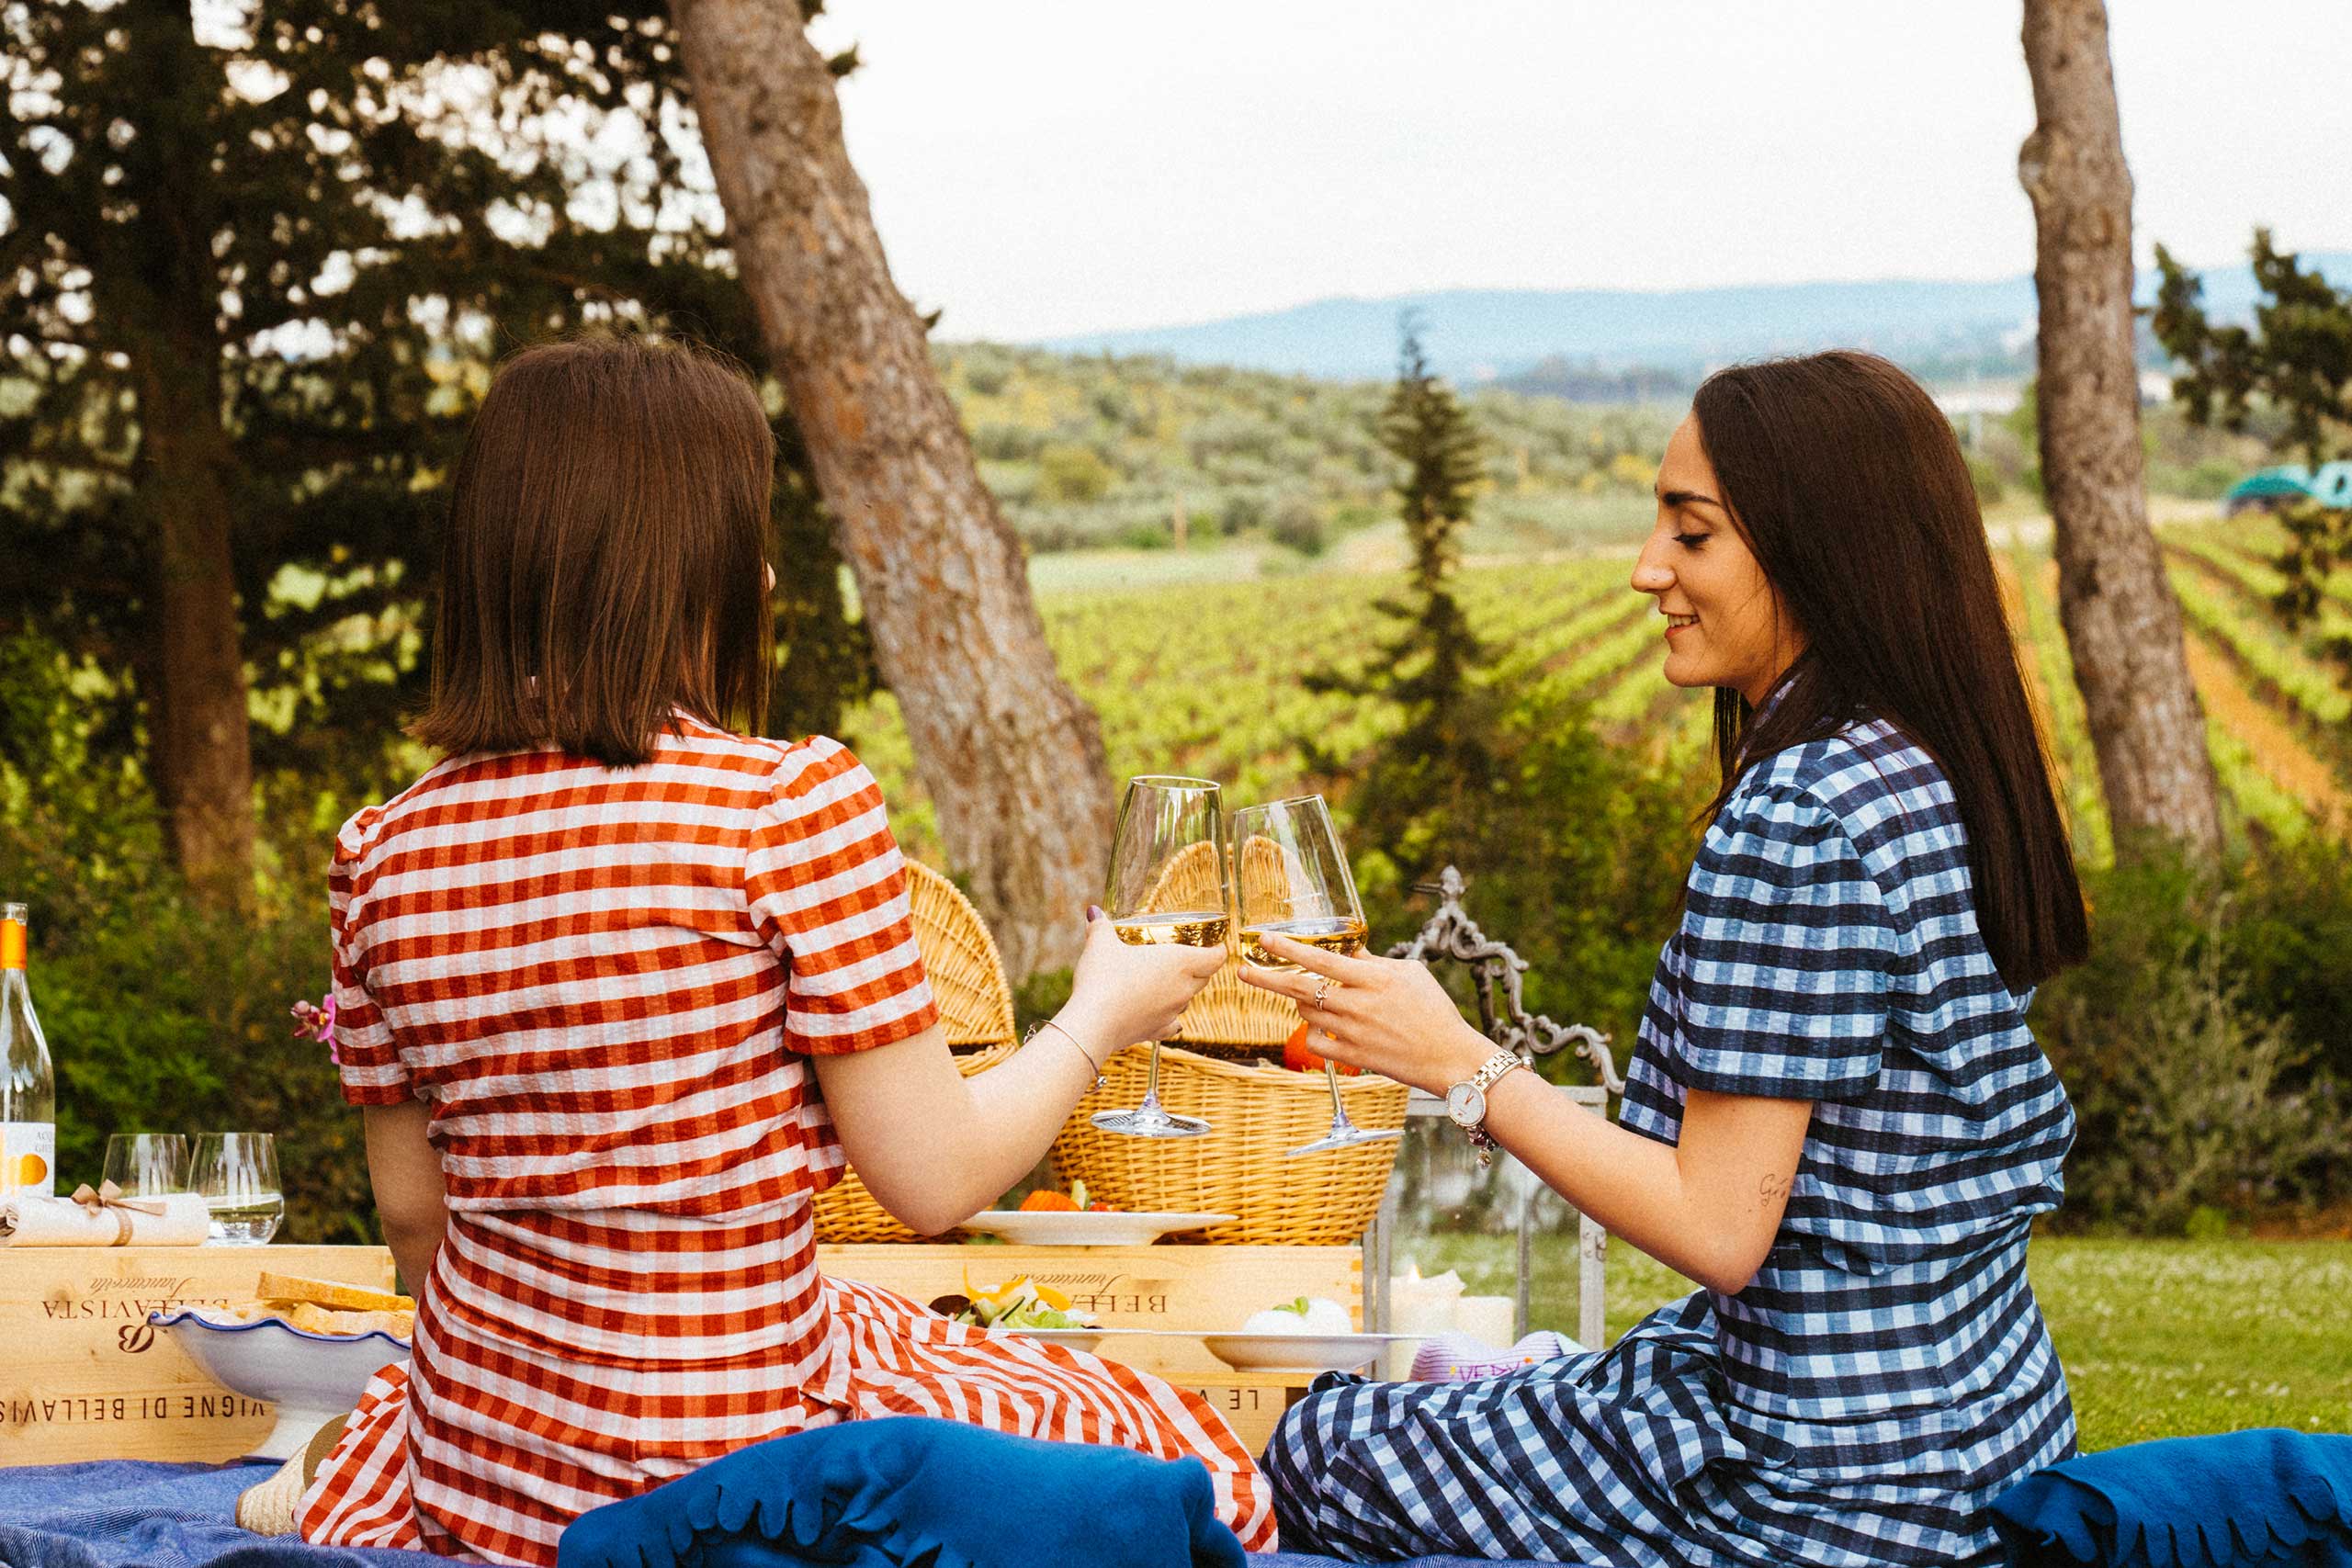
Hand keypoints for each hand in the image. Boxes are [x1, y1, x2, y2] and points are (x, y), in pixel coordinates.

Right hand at [1058, 908, 1224, 1056]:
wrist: (1093, 1022)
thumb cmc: (1103, 978)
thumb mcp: (1101, 944)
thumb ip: (1101, 927)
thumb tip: (1094, 912)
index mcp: (1179, 963)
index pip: (1215, 958)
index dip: (1219, 950)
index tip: (1217, 945)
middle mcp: (1182, 988)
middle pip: (1204, 978)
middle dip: (1201, 968)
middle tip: (1190, 958)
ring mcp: (1172, 1012)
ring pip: (1188, 1000)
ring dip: (1183, 990)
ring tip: (1168, 982)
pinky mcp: (1158, 1031)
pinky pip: (1173, 1023)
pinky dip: (1170, 1017)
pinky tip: (1162, 1015)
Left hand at [1236, 932, 1493, 1095]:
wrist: (1450, 1057)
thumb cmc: (1434, 1011)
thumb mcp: (1410, 974)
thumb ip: (1374, 964)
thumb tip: (1347, 954)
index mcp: (1374, 979)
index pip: (1322, 960)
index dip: (1289, 948)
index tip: (1265, 939)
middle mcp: (1359, 1005)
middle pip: (1301, 988)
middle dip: (1266, 977)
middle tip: (1243, 970)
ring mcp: (1353, 1033)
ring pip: (1306, 1013)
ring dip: (1299, 1001)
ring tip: (1308, 995)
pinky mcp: (1354, 1056)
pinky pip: (1316, 1040)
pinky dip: (1313, 1031)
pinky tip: (1324, 1025)